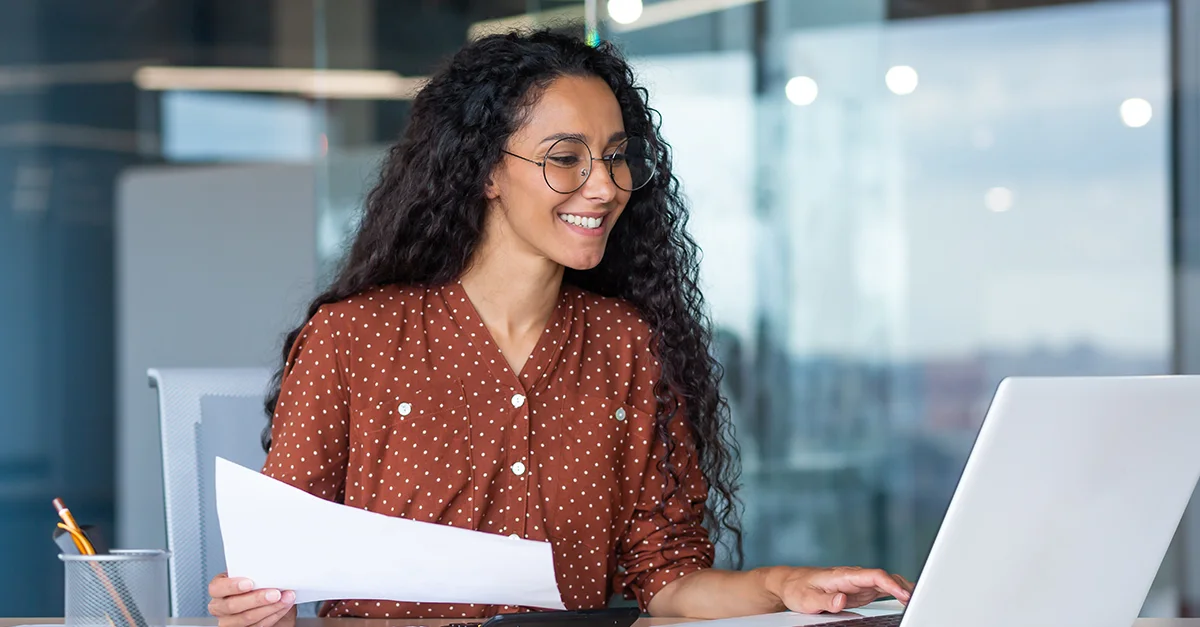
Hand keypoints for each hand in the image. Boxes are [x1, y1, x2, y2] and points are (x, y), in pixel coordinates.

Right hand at [208, 572, 296, 626]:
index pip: (216, 587)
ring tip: (285, 598)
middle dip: (256, 599)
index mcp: (219, 588)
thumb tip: (273, 563)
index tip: (249, 583)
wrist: (270, 604)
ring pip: (246, 618)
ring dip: (270, 608)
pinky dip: (274, 615)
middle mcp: (220, 606)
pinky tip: (283, 606)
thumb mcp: (254, 576)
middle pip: (232, 605)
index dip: (231, 586)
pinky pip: (258, 625)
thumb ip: (257, 572)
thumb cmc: (258, 586)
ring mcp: (230, 621)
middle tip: (275, 593)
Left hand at [766, 566, 913, 614]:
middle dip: (903, 586)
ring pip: (886, 582)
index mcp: (843, 575)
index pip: (873, 575)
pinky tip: (906, 598)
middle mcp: (853, 577)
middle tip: (920, 599)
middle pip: (884, 577)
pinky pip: (881, 589)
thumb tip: (842, 600)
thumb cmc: (798, 589)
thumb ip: (826, 601)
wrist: (790, 583)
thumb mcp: (807, 599)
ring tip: (920, 599)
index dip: (890, 583)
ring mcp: (858, 583)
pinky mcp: (858, 590)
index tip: (904, 594)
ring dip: (902, 589)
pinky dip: (895, 592)